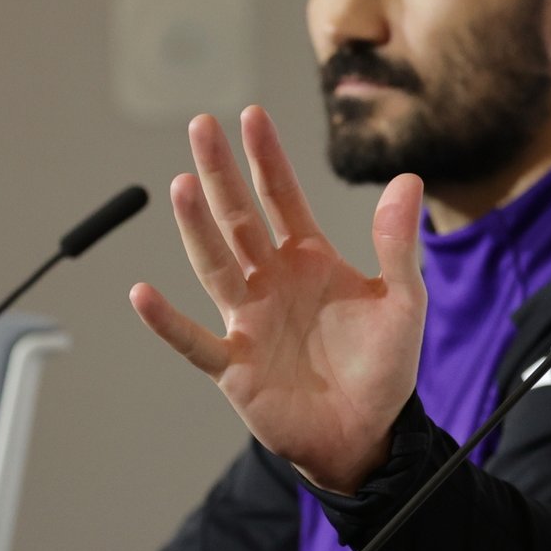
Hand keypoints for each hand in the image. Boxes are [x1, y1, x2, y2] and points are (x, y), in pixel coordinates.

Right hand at [131, 106, 425, 492]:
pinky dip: (167, 321)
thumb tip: (407, 178)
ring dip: (196, 228)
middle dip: (221, 172)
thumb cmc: (384, 368)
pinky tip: (143, 294)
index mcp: (308, 260)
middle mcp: (271, 281)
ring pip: (215, 265)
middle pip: (238, 218)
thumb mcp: (402, 301)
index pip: (282, 197)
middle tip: (200, 125)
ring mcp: (248, 321)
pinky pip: (194, 340)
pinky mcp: (234, 366)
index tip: (250, 115)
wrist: (368, 435)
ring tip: (181, 186)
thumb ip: (397, 244)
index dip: (267, 158)